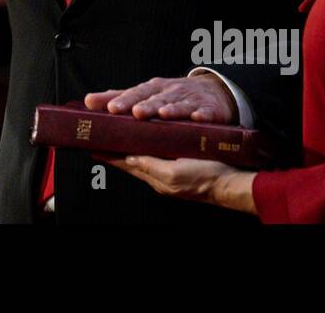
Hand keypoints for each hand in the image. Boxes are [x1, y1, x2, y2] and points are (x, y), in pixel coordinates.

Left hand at [84, 73, 237, 123]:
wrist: (213, 93)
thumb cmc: (172, 96)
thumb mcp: (146, 94)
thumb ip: (119, 98)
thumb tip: (88, 101)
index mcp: (152, 90)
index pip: (135, 94)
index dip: (123, 100)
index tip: (109, 108)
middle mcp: (170, 93)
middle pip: (156, 99)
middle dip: (145, 105)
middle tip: (134, 112)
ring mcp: (190, 100)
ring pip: (179, 105)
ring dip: (171, 109)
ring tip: (161, 114)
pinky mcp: (208, 110)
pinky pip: (205, 113)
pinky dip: (202, 115)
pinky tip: (197, 118)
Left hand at [93, 154, 256, 213]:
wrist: (231, 184)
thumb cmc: (206, 177)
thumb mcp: (174, 172)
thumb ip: (150, 165)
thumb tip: (129, 159)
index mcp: (156, 176)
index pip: (126, 164)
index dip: (110, 155)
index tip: (94, 147)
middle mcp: (160, 175)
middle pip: (132, 161)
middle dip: (116, 152)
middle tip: (101, 141)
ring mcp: (170, 173)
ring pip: (143, 158)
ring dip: (130, 150)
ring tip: (118, 141)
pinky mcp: (181, 167)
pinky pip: (158, 157)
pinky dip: (147, 150)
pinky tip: (147, 145)